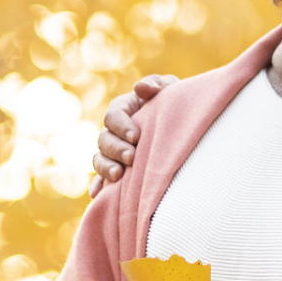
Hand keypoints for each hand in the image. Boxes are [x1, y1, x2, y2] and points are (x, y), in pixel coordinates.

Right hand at [89, 74, 177, 195]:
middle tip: (132, 157)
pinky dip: (99, 188)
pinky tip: (99, 195)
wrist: (183, 129)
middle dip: (116, 149)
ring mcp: (113, 152)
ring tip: (118, 176)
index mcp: (123, 109)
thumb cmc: (175, 105)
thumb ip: (157, 85)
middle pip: (104, 140)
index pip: (113, 116)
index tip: (136, 136)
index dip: (121, 126)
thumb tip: (140, 88)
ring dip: (106, 168)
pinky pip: (101, 180)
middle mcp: (113, 131)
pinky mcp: (116, 171)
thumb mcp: (171, 91)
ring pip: (99, 159)